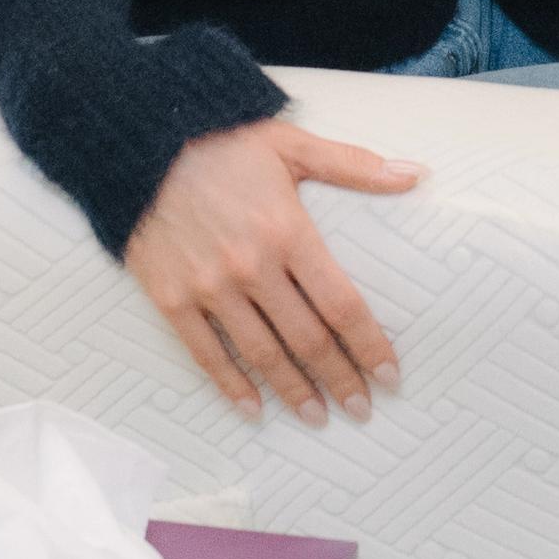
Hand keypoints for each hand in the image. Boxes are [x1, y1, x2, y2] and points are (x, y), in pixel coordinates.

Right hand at [124, 120, 422, 425]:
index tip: (389, 374)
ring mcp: (209, 288)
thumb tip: (415, 175)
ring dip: (292, 391)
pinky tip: (252, 408)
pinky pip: (204, 354)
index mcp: (289, 232)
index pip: (340, 303)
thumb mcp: (294, 144)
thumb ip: (355, 165)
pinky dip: (230, 385)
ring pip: (260, 354)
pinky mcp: (171, 299)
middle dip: (338, 378)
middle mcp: (252, 268)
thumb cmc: (225, 142)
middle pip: (306, 339)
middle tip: (362, 409)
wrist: (143, 144)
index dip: (368, 343)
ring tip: (317, 416)